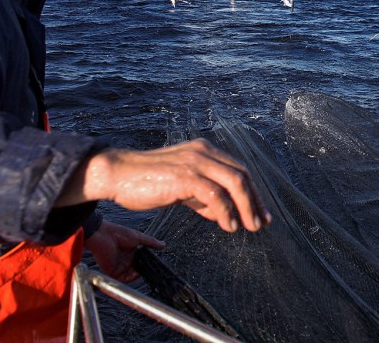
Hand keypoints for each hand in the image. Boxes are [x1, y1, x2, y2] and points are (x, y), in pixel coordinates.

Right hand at [60, 138, 270, 233]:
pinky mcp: (186, 176)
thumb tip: (221, 212)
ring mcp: (195, 162)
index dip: (253, 192)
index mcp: (204, 151)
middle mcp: (203, 152)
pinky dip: (226, 211)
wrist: (117, 174)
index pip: (238, 170)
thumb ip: (201, 195)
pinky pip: (216, 195)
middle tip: (261, 223)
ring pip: (234, 183)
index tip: (260, 212)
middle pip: (242, 175)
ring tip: (249, 227)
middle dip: (255, 201)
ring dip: (246, 207)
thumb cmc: (146, 180)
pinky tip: (229, 225)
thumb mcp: (180, 185)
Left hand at [84, 221, 163, 282]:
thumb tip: (163, 244)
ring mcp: (119, 267)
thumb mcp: (138, 237)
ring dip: (138, 274)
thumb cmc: (118, 233)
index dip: (148, 264)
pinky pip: (123, 279)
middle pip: (137, 270)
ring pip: (131, 276)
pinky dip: (131, 278)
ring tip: (145, 270)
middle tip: (152, 269)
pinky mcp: (112, 272)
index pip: (141, 262)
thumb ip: (150, 242)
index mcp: (131, 253)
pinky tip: (136, 273)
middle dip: (144, 270)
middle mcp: (125, 261)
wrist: (103, 235)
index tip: (156, 264)